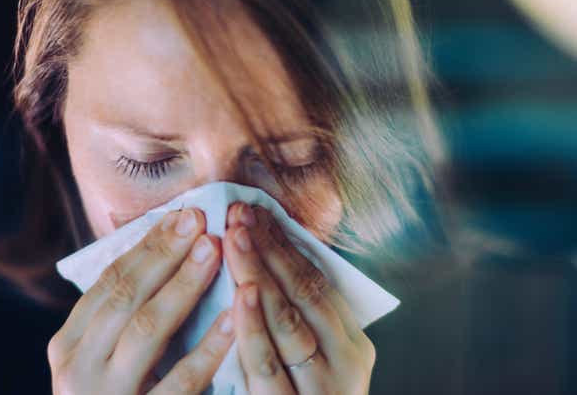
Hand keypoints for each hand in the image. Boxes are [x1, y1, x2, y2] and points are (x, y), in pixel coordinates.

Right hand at [48, 208, 233, 393]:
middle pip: (124, 296)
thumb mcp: (101, 360)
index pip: (109, 281)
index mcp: (68, 344)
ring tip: (215, 252)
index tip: (182, 215)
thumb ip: (121, 315)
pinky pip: (178, 384)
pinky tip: (231, 322)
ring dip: (182, 286)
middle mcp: (76, 368)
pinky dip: (206, 350)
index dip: (147, 245)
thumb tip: (163, 249)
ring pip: (145, 330)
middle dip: (164, 255)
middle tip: (201, 221)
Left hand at [223, 203, 375, 394]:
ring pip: (289, 323)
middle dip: (268, 249)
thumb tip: (263, 258)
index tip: (253, 211)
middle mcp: (347, 362)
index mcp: (353, 343)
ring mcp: (323, 389)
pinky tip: (241, 294)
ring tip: (235, 236)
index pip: (316, 281)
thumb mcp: (314, 360)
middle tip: (237, 211)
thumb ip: (295, 317)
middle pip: (304, 293)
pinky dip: (254, 328)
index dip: (283, 243)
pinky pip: (269, 367)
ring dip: (260, 274)